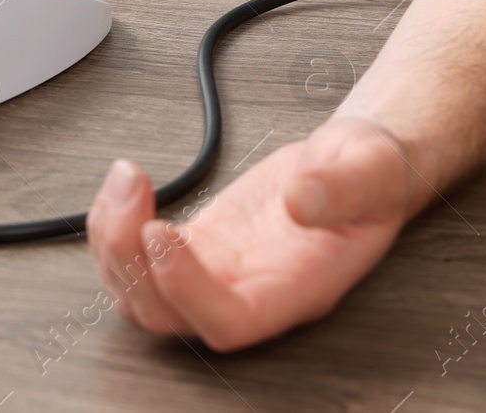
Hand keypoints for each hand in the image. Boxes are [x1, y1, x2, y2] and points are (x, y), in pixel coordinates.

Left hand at [85, 116, 417, 350]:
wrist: (356, 165)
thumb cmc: (370, 176)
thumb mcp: (371, 170)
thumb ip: (342, 188)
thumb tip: (302, 199)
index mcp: (296, 288)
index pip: (229, 320)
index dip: (184, 288)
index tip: (161, 232)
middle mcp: (248, 291)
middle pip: (167, 315)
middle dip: (131, 259)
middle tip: (131, 191)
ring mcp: (216, 272)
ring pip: (140, 293)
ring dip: (114, 242)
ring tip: (125, 178)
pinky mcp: (198, 244)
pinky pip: (138, 255)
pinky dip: (117, 224)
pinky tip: (126, 183)